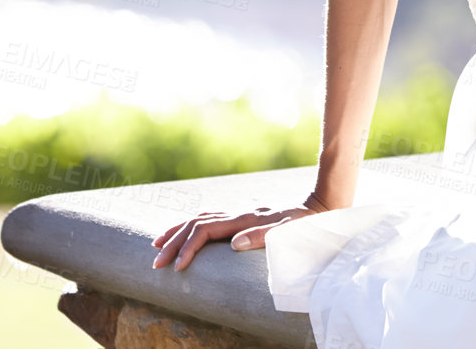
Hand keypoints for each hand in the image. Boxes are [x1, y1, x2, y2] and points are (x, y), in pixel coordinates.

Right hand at [150, 194, 330, 270]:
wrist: (319, 206)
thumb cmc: (304, 224)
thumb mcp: (288, 232)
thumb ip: (262, 236)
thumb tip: (234, 244)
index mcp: (244, 219)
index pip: (205, 231)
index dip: (188, 248)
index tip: (177, 268)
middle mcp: (237, 214)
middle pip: (195, 223)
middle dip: (173, 242)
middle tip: (155, 263)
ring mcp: (238, 214)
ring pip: (199, 218)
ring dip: (177, 231)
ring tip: (157, 245)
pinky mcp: (242, 218)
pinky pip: (208, 220)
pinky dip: (191, 227)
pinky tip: (185, 234)